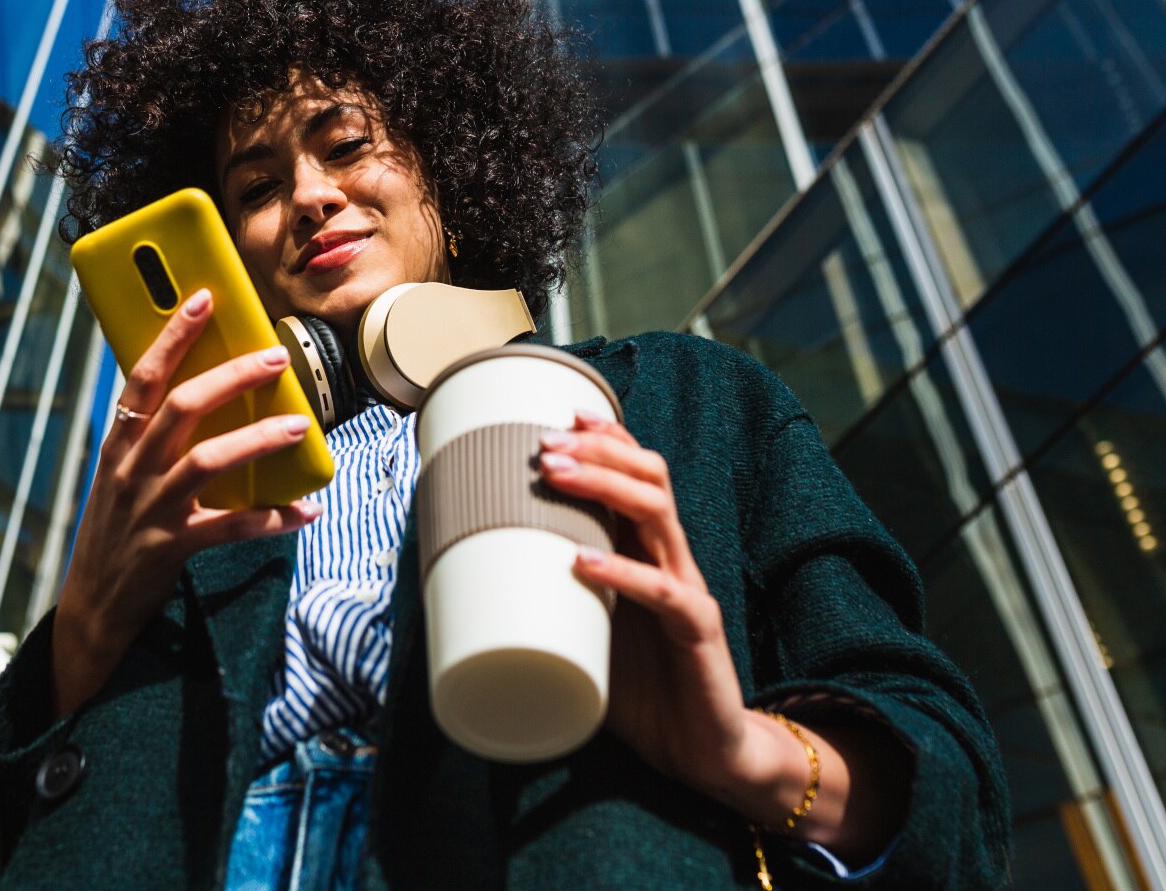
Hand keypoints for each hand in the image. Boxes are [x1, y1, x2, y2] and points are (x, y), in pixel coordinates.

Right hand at [52, 288, 318, 716]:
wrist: (92, 606)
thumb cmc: (116, 531)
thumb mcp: (120, 476)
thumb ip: (151, 439)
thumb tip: (203, 392)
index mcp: (119, 444)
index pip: (143, 377)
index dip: (173, 335)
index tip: (204, 300)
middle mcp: (131, 470)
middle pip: (182, 407)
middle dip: (232, 376)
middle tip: (276, 357)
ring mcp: (151, 508)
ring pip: (207, 460)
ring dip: (258, 439)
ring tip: (300, 426)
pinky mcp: (171, 547)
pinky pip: (230, 527)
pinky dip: (272, 518)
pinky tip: (305, 510)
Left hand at [539, 412, 900, 858]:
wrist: (705, 750)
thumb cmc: (640, 688)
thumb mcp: (582, 633)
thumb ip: (542, 604)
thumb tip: (460, 589)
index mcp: (647, 552)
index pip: (637, 475)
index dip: (607, 439)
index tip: (561, 415)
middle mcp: (671, 559)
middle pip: (649, 479)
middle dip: (598, 452)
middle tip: (546, 444)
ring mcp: (688, 590)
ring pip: (659, 515)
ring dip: (606, 487)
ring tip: (556, 477)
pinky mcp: (698, 631)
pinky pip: (664, 593)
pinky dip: (622, 573)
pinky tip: (584, 563)